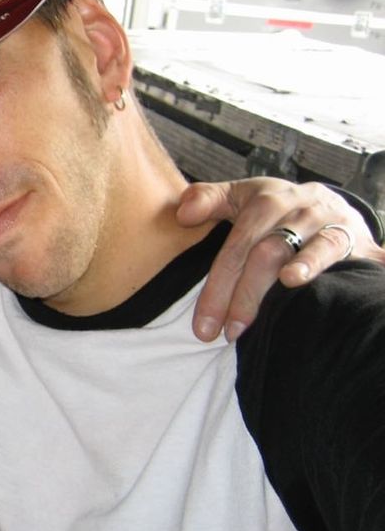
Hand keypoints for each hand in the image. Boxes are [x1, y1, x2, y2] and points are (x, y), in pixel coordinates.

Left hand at [177, 178, 383, 342]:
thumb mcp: (243, 198)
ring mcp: (319, 217)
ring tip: (241, 323)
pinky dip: (310, 264)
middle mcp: (290, 204)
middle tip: (217, 332)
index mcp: (262, 198)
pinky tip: (292, 282)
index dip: (216, 282)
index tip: (202, 322)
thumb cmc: (278, 210)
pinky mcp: (347, 233)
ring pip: (284, 250)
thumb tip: (183, 213)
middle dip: (232, 295)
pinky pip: (327, 247)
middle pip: (256, 250)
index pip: (233, 241)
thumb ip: (210, 201)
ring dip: (259, 290)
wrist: (337, 206)